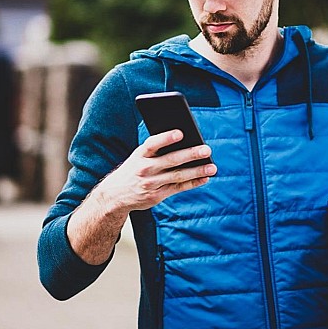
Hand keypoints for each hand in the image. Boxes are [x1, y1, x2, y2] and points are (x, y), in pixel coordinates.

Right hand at [94, 128, 215, 213]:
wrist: (115, 195)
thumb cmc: (133, 169)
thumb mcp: (138, 156)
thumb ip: (156, 150)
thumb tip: (185, 140)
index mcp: (140, 155)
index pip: (153, 144)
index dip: (166, 138)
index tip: (181, 133)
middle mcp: (145, 169)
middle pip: (171, 160)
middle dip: (190, 154)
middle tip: (207, 149)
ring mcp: (151, 183)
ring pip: (178, 176)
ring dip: (197, 171)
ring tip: (212, 167)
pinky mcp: (157, 196)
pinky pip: (178, 188)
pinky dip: (193, 183)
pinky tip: (204, 178)